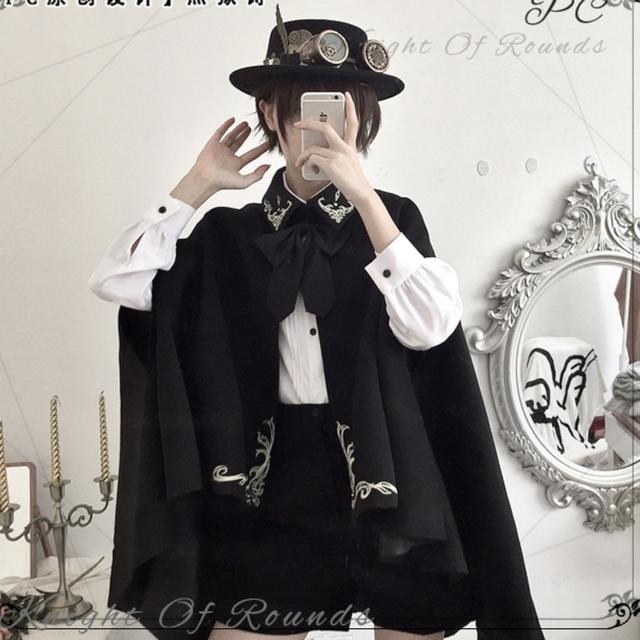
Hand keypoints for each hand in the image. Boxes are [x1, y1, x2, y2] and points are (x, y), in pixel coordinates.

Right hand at [171, 117, 271, 208]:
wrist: (206, 178)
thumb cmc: (223, 182)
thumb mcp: (244, 181)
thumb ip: (257, 175)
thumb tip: (268, 166)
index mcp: (237, 165)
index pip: (252, 155)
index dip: (261, 149)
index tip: (269, 143)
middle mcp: (229, 157)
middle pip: (240, 144)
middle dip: (246, 136)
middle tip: (252, 128)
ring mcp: (220, 149)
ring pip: (231, 137)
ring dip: (238, 130)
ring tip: (246, 124)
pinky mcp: (212, 144)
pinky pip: (220, 132)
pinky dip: (226, 125)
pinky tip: (232, 120)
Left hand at [293, 91, 375, 207]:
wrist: (360, 193)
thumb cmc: (353, 182)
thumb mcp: (348, 164)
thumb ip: (336, 155)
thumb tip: (317, 155)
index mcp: (350, 146)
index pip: (352, 122)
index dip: (350, 107)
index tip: (346, 96)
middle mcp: (344, 147)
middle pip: (325, 127)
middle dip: (309, 123)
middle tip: (298, 123)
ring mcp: (338, 155)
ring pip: (313, 148)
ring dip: (302, 155)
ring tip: (299, 162)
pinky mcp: (331, 164)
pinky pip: (312, 159)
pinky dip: (307, 164)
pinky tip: (309, 169)